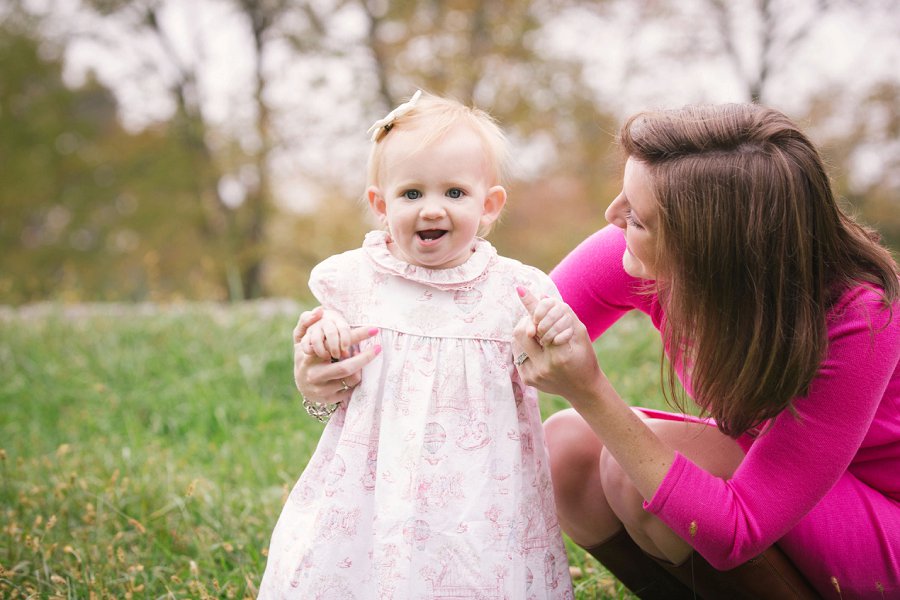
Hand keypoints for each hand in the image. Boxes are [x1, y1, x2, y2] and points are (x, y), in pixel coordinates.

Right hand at [293, 307, 380, 404]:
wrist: (301, 384)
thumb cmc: (306, 356)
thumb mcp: (300, 338)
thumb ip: (305, 321)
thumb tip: (319, 310)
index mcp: (309, 356)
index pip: (336, 344)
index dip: (357, 336)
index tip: (375, 329)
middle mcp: (314, 374)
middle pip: (346, 367)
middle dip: (365, 357)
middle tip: (378, 349)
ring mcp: (321, 389)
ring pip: (352, 379)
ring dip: (360, 370)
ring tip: (357, 364)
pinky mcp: (329, 399)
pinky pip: (351, 389)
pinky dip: (355, 380)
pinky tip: (352, 375)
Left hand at [512, 287, 603, 403]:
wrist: (583, 389)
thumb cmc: (584, 358)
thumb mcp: (579, 334)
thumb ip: (562, 314)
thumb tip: (542, 296)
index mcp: (560, 356)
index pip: (539, 326)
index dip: (532, 307)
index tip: (520, 289)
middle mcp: (543, 368)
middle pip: (522, 332)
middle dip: (529, 321)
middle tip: (537, 320)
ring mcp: (533, 375)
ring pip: (516, 341)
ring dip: (525, 331)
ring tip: (537, 332)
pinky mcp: (526, 379)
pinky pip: (517, 353)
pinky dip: (524, 344)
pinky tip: (535, 345)